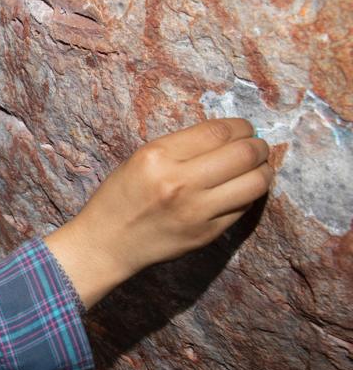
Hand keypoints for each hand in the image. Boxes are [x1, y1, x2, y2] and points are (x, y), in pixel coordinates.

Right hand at [44, 118, 273, 308]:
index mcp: (158, 156)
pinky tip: (238, 191)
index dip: (241, 126)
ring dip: (263, 171)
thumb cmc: (121, 196)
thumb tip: (231, 136)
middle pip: (244, 154)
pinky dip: (248, 195)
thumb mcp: (141, 159)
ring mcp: (196, 211)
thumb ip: (183, 146)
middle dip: (259, 147)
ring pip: (255, 183)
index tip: (245, 129)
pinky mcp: (206, 234)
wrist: (106, 243)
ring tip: (257, 169)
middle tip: (257, 147)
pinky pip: (243, 208)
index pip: (218, 131)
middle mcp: (179, 182)